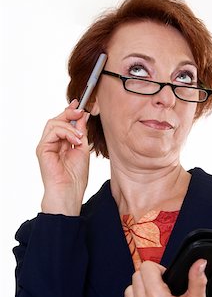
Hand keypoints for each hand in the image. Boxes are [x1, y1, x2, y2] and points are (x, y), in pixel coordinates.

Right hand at [36, 99, 89, 214]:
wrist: (69, 192)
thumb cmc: (76, 176)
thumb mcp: (83, 148)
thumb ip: (81, 132)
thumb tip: (83, 115)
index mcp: (62, 143)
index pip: (63, 123)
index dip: (71, 112)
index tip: (80, 104)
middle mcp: (52, 143)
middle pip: (57, 120)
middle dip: (70, 113)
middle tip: (81, 111)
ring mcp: (46, 145)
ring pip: (54, 123)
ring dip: (69, 125)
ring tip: (80, 136)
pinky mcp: (42, 148)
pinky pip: (53, 131)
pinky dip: (66, 132)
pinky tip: (75, 140)